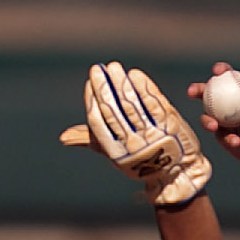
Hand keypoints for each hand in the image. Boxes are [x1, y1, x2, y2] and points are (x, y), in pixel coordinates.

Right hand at [58, 62, 210, 206]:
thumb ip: (92, 140)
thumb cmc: (140, 160)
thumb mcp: (116, 153)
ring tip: (113, 67)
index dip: (91, 100)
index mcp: (115, 152)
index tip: (89, 83)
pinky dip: (143, 87)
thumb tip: (63, 138)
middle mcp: (132, 145)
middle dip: (103, 87)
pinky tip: (134, 75)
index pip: (97, 122)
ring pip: (132, 104)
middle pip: (113, 111)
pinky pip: (153, 103)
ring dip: (120, 83)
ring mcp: (152, 135)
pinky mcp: (170, 125)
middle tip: (97, 68)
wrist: (176, 172)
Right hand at [188, 63, 239, 168]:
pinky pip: (221, 137)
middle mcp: (226, 107)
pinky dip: (228, 139)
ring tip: (214, 125)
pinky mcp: (223, 139)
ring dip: (207, 121)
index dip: (220, 71)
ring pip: (207, 119)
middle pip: (207, 95)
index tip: (218, 71)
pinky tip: (236, 141)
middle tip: (192, 91)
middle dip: (197, 90)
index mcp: (237, 94)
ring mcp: (222, 123)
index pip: (227, 78)